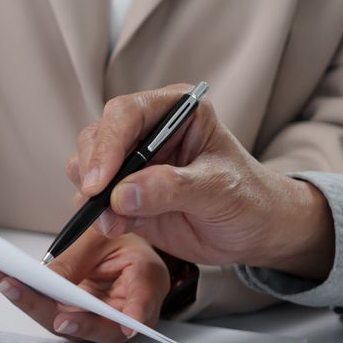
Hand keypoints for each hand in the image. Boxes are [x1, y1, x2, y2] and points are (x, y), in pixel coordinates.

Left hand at [0, 233, 168, 342]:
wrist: (118, 244)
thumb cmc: (118, 237)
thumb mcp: (101, 236)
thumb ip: (77, 260)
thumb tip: (44, 281)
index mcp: (148, 280)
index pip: (144, 302)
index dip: (135, 314)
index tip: (126, 326)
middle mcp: (129, 309)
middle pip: (101, 327)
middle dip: (63, 317)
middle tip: (29, 298)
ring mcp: (104, 320)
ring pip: (73, 327)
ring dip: (36, 306)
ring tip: (7, 283)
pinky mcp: (82, 320)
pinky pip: (57, 317)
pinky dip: (31, 301)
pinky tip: (8, 283)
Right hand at [69, 84, 335, 278]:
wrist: (256, 230)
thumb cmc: (249, 198)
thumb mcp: (218, 190)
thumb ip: (171, 188)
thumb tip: (122, 195)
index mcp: (177, 111)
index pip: (127, 114)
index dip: (108, 145)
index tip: (100, 182)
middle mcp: (149, 131)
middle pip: (98, 136)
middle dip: (93, 170)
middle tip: (98, 201)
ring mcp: (134, 163)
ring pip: (86, 165)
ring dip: (91, 194)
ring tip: (113, 221)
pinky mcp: (125, 193)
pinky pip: (93, 198)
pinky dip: (95, 214)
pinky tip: (115, 226)